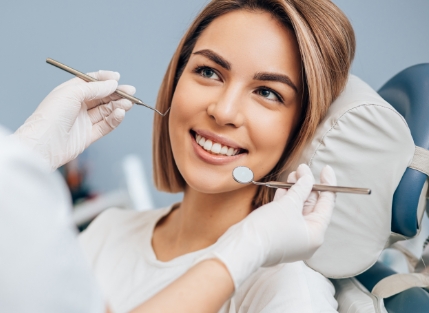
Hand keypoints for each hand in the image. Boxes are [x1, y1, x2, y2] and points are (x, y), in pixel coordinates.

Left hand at [13, 71, 134, 170]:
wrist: (44, 144)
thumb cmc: (50, 116)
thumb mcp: (72, 93)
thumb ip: (94, 88)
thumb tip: (112, 83)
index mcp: (70, 92)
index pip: (91, 82)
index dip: (105, 79)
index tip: (117, 78)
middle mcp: (77, 106)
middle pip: (102, 97)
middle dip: (117, 93)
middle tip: (131, 92)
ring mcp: (83, 121)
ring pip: (106, 111)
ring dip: (118, 106)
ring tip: (128, 103)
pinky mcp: (89, 135)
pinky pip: (106, 125)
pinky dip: (115, 119)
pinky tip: (120, 114)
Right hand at [197, 164, 335, 288]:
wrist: (243, 246)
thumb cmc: (269, 228)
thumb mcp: (289, 204)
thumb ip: (301, 188)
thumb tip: (307, 177)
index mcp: (316, 234)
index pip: (327, 204)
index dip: (327, 184)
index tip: (325, 168)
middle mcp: (307, 238)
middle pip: (312, 206)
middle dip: (307, 186)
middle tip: (302, 169)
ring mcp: (292, 238)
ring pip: (298, 210)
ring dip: (295, 191)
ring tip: (292, 174)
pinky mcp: (279, 236)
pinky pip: (287, 216)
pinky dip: (286, 202)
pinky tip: (283, 189)